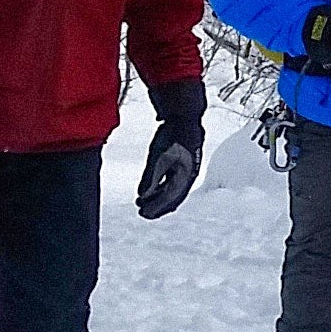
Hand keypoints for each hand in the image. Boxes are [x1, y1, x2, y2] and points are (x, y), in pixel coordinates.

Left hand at [137, 79, 206, 219]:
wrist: (185, 117)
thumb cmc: (172, 135)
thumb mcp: (158, 156)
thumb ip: (150, 178)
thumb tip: (142, 196)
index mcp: (184, 176)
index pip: (170, 199)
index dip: (156, 208)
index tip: (143, 214)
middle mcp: (188, 177)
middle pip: (173, 198)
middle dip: (158, 207)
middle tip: (143, 212)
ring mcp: (187, 171)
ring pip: (174, 191)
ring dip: (159, 198)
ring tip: (144, 202)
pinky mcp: (184, 165)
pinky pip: (174, 183)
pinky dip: (163, 189)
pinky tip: (153, 189)